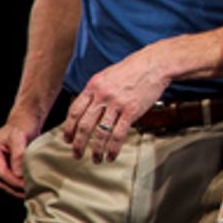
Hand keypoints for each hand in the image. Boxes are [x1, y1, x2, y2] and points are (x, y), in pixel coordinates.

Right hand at [0, 114, 41, 197]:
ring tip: (30, 194)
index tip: (27, 186)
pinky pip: (8, 179)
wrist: (25, 121)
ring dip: (15, 190)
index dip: (14, 181)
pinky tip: (28, 189)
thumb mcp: (20, 136)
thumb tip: (18, 174)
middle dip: (14, 188)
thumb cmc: (22, 126)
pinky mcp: (3, 166)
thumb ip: (18, 154)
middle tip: (30, 193)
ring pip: (3, 182)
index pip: (0, 172)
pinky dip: (17, 185)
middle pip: (0, 180)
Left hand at [62, 42, 173, 162]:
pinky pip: (119, 134)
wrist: (155, 64)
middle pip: (84, 125)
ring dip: (95, 149)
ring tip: (95, 159)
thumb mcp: (108, 75)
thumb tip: (88, 107)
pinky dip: (113, 148)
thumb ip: (96, 90)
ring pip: (100, 132)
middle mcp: (102, 95)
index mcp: (93, 86)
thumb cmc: (133, 68)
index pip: (74, 111)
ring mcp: (117, 103)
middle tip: (76, 153)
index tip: (67, 139)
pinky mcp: (132, 111)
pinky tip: (111, 155)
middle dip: (78, 143)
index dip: (68, 128)